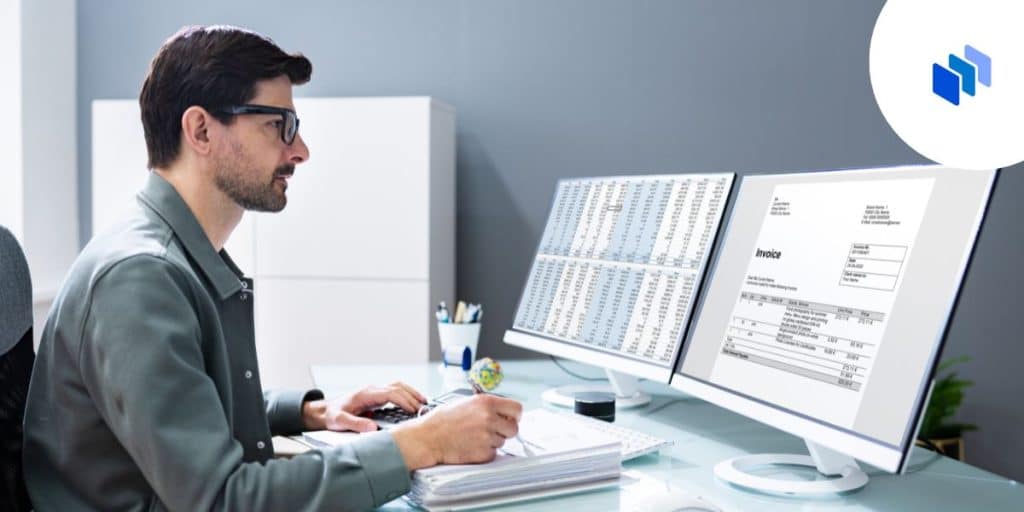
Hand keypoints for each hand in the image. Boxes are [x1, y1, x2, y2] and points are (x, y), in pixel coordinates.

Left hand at [302, 382, 426, 431]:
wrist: (326, 411)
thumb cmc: (332, 416)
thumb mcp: (340, 422)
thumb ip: (355, 424)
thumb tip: (373, 429)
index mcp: (365, 394)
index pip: (390, 393)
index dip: (403, 400)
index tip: (413, 409)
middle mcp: (372, 389)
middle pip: (397, 387)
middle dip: (412, 397)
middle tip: (423, 408)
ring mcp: (375, 391)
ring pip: (398, 386)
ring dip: (411, 393)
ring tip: (424, 402)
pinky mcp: (377, 395)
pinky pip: (396, 390)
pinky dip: (407, 394)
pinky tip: (413, 401)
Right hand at [391, 394, 522, 469]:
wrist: (428, 438)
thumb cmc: (443, 420)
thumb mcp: (466, 402)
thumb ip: (487, 406)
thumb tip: (502, 411)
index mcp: (486, 402)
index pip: (517, 408)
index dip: (514, 415)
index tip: (510, 418)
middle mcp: (489, 418)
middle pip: (514, 428)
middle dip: (505, 430)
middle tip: (492, 430)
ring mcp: (487, 436)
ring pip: (502, 441)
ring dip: (492, 441)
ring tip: (473, 437)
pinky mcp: (483, 453)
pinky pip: (493, 453)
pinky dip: (484, 452)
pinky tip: (471, 445)